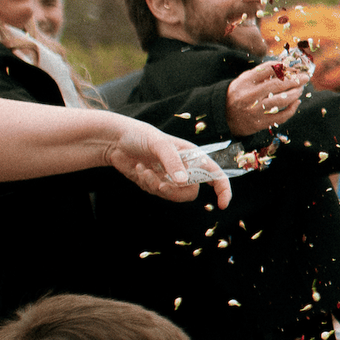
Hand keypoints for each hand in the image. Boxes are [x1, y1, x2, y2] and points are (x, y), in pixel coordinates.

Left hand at [105, 119, 231, 207]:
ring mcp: (169, 177)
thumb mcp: (159, 144)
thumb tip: (183, 182)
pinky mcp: (155, 183)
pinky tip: (139, 169)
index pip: (215, 175)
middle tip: (161, 185)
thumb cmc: (141, 135)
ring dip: (155, 185)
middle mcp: (184, 168)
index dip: (223, 190)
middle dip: (174, 192)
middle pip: (190, 193)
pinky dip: (146, 183)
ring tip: (144, 170)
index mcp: (192, 156)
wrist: (116, 140)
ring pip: (172, 195)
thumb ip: (173, 162)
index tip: (222, 205)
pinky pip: (156, 193)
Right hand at [223, 61, 303, 136]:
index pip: (269, 69)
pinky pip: (281, 116)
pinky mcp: (261, 122)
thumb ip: (261, 73)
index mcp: (246, 82)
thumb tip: (285, 67)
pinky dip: (292, 109)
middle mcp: (250, 95)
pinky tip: (296, 102)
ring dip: (295, 93)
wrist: (224, 116)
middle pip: (278, 84)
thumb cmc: (239, 94)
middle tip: (305, 78)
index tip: (295, 68)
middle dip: (295, 80)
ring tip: (300, 89)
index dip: (285, 67)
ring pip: (282, 100)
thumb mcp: (244, 80)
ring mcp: (256, 110)